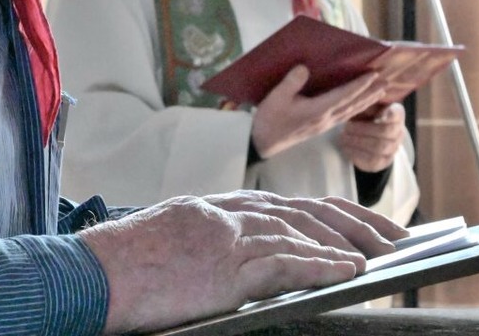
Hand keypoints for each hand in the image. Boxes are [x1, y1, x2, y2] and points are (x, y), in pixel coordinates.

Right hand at [79, 191, 406, 333]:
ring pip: (300, 231)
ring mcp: (224, 237)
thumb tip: (244, 258)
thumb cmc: (122, 266)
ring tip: (381, 256)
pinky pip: (283, 262)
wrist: (88, 275)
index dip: (327, 211)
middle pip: (302, 209)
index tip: (356, 223)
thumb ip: (208, 236)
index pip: (282, 202)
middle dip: (352, 222)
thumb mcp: (169, 237)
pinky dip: (320, 264)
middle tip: (390, 237)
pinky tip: (347, 271)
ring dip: (347, 244)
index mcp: (212, 204)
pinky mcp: (222, 268)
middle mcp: (224, 212)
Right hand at [251, 65, 386, 159]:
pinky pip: (345, 115)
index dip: (359, 85)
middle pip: (353, 105)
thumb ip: (291, 82)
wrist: (263, 143)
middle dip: (370, 93)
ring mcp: (324, 124)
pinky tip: (360, 104)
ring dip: (367, 101)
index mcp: (317, 111)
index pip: (344, 96)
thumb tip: (304, 68)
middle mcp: (325, 119)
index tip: (373, 75)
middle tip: (387, 82)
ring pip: (351, 111)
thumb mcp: (276, 97)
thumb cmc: (270, 118)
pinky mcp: (321, 126)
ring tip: (380, 91)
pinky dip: (356, 107)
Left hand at [339, 102, 405, 171]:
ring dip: (358, 142)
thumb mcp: (366, 105)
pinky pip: (373, 161)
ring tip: (343, 137)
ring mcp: (393, 148)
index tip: (381, 114)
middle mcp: (399, 131)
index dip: (390, 114)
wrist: (367, 135)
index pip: (396, 114)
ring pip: (379, 147)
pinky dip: (357, 154)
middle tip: (346, 127)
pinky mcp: (384, 161)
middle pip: (385, 131)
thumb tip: (358, 99)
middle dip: (363, 129)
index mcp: (396, 114)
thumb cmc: (365, 114)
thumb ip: (365, 102)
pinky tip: (345, 148)